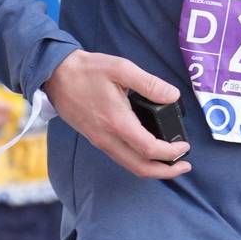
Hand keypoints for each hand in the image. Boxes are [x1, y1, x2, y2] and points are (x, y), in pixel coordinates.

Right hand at [45, 51, 190, 178]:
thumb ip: (149, 83)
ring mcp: (100, 141)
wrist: (55, 76)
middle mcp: (107, 138)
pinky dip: (139, 161)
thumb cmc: (87, 70)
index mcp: (116, 122)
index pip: (149, 149)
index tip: (184, 146)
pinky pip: (121, 158)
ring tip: (171, 162)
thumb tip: (172, 95)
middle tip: (185, 165)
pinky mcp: (96, 139)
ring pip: (130, 166)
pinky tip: (149, 152)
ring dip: (153, 169)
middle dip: (165, 172)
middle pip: (140, 168)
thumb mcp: (121, 68)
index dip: (170, 152)